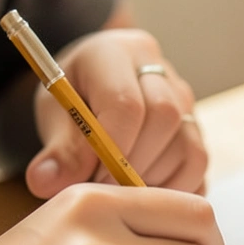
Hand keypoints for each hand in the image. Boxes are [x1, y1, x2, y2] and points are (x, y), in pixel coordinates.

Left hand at [26, 29, 206, 197]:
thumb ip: (56, 149)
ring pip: (188, 144)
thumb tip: (45, 182)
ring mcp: (184, 97)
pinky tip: (145, 192)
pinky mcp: (196, 126)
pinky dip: (176, 188)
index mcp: (115, 52)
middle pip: (165, 117)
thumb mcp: (53, 116)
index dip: (113, 150)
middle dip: (136, 164)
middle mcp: (158, 68)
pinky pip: (198, 164)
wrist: (89, 91)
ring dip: (156, 179)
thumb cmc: (70, 99)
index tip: (95, 181)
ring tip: (122, 188)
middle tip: (108, 189)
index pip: (126, 103)